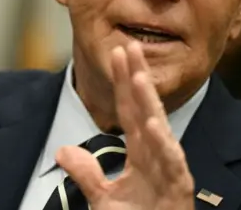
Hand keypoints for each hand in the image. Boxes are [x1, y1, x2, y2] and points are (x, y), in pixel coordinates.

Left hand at [57, 41, 194, 209]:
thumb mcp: (104, 199)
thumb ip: (87, 174)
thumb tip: (62, 149)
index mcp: (141, 153)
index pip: (129, 109)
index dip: (122, 82)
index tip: (117, 53)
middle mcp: (157, 155)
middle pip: (145, 109)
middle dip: (137, 78)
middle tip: (129, 46)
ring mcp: (169, 170)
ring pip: (159, 130)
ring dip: (150, 103)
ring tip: (139, 76)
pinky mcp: (179, 188)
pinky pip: (172, 163)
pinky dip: (163, 145)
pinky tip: (152, 124)